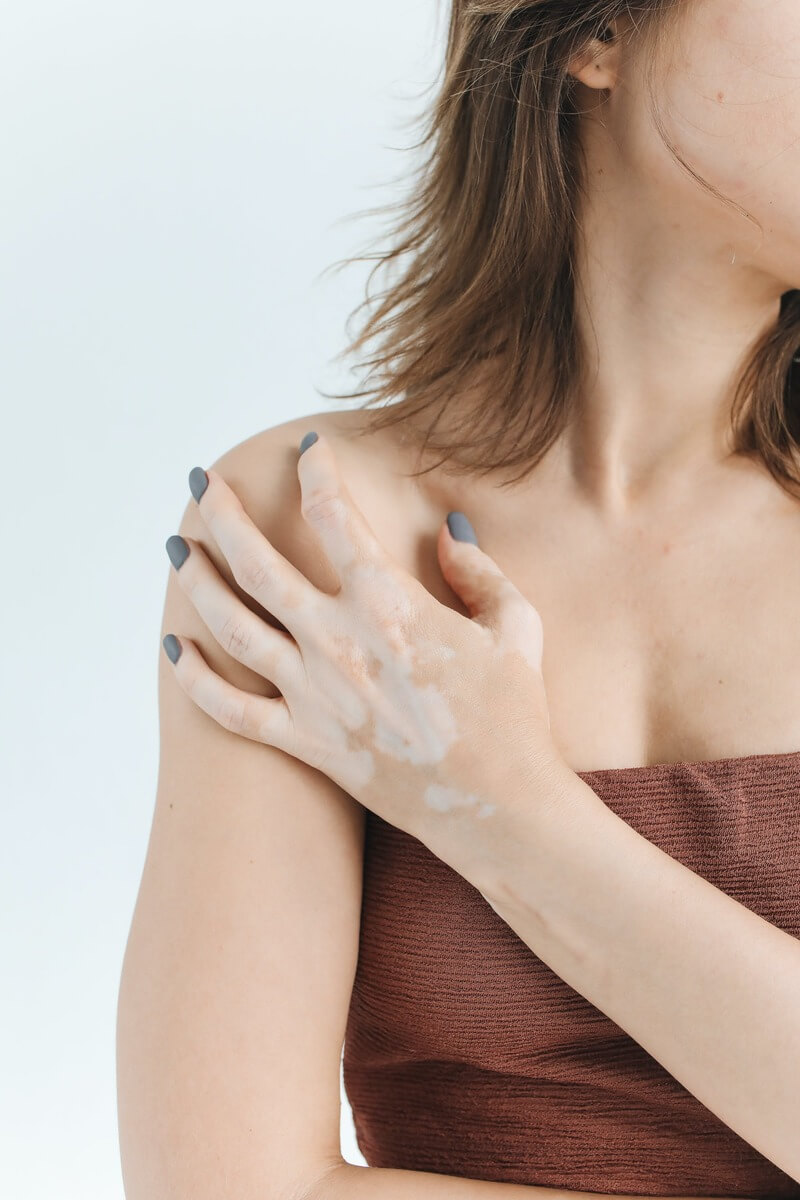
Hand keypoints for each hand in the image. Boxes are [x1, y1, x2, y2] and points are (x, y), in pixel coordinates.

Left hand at [162, 430, 567, 879]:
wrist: (501, 808)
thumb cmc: (515, 715)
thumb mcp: (515, 626)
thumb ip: (478, 569)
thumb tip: (448, 529)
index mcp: (391, 604)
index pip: (334, 515)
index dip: (317, 472)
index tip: (308, 450)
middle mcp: (340, 642)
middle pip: (258, 562)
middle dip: (222, 514)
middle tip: (200, 481)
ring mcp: (316, 696)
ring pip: (233, 626)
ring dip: (196, 582)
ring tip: (176, 550)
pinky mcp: (308, 744)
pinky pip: (232, 710)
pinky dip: (195, 680)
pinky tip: (173, 648)